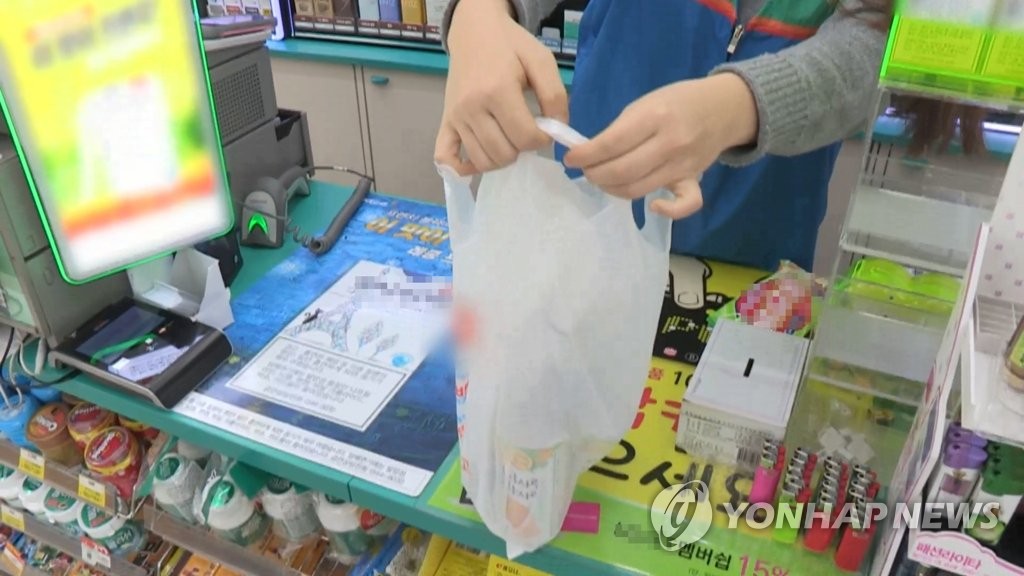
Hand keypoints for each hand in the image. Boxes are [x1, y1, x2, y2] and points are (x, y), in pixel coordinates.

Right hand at [434, 0, 568, 174]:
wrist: (474, 31)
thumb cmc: (511, 46)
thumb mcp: (541, 61)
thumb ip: (555, 96)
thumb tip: (558, 129)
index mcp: (497, 91)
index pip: (525, 138)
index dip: (543, 140)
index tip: (545, 128)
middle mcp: (472, 107)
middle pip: (504, 154)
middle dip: (523, 149)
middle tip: (526, 131)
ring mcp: (456, 117)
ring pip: (482, 161)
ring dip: (502, 159)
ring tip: (509, 140)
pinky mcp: (445, 122)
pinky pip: (445, 157)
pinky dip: (462, 168)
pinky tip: (478, 162)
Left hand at [564, 74, 757, 218]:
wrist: (723, 107)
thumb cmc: (676, 102)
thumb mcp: (645, 103)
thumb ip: (621, 129)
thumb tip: (590, 154)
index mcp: (654, 116)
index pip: (611, 143)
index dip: (585, 155)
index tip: (571, 158)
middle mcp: (670, 142)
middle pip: (622, 171)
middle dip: (595, 174)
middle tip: (586, 171)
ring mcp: (684, 164)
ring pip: (639, 190)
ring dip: (612, 189)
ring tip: (602, 180)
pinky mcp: (694, 179)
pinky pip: (685, 205)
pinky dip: (666, 211)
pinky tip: (650, 205)